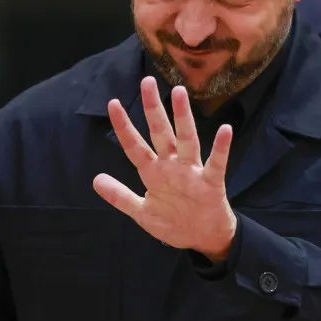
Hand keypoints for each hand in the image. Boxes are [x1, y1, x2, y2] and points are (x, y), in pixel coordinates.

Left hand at [93, 76, 237, 261]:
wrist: (203, 239)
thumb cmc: (174, 222)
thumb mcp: (142, 213)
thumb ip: (120, 196)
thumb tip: (95, 179)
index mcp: (153, 173)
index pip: (134, 146)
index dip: (124, 127)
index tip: (112, 103)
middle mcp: (172, 166)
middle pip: (160, 133)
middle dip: (152, 109)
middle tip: (147, 81)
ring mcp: (191, 172)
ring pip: (186, 140)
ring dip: (182, 118)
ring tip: (179, 95)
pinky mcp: (211, 182)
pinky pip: (216, 163)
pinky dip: (221, 147)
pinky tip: (225, 130)